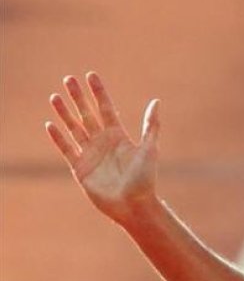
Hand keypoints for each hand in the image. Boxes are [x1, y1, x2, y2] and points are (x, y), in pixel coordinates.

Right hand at [45, 72, 160, 220]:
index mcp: (119, 137)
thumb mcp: (149, 149)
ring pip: (74, 128)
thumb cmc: (145, 179)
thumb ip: (150, 125)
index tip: (91, 75)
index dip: (99, 93)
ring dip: (64, 113)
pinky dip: (58, 138)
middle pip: (87, 114)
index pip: (106, 109)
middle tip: (68, 79)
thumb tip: (156, 101)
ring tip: (55, 97)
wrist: (134, 205)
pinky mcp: (80, 168)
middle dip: (78, 97)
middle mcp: (103, 143)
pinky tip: (51, 124)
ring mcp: (90, 154)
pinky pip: (67, 149)